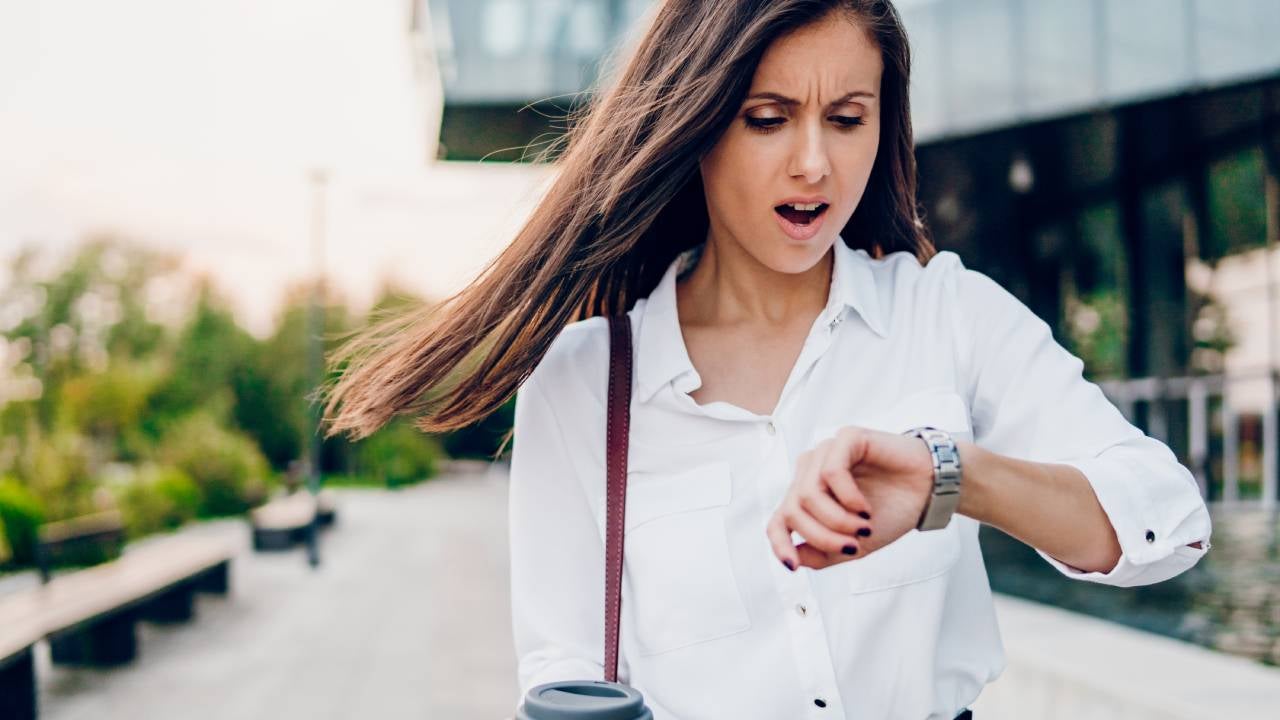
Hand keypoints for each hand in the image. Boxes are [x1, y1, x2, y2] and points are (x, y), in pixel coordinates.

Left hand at [766, 426, 934, 570]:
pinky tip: (865, 507)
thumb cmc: (891, 512)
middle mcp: (810, 472)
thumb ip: (822, 553)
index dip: (779, 544)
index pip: (778, 520)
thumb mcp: (854, 544)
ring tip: (863, 527)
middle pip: (792, 510)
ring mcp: (826, 453)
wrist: (929, 491)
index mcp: (807, 496)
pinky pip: (831, 471)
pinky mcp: (846, 438)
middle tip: (851, 547)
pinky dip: (847, 497)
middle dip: (820, 536)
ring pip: (807, 493)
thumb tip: (794, 559)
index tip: (793, 566)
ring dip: (836, 519)